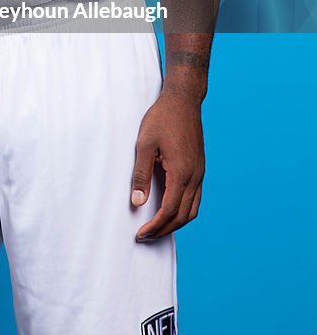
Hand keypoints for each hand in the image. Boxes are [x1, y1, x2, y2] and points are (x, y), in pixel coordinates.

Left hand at [130, 89, 204, 240]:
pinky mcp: (199, 168)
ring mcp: (200, 173)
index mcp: (181, 173)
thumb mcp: (145, 144)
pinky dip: (183, 211)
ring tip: (156, 228)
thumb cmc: (162, 118)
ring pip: (192, 210)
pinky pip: (195, 198)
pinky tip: (169, 209)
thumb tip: (137, 202)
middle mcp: (195, 177)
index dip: (155, 226)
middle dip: (164, 230)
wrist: (183, 100)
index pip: (169, 211)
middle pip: (183, 216)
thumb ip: (141, 174)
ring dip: (175, 223)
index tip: (140, 234)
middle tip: (145, 236)